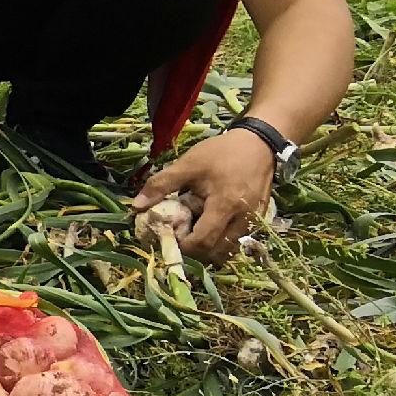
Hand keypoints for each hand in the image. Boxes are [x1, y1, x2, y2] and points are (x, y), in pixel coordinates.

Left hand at [134, 130, 277, 260]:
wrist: (259, 143)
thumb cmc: (221, 153)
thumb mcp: (188, 164)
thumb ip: (161, 185)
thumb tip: (136, 207)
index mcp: (225, 207)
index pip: (203, 242)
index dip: (184, 246)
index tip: (170, 237)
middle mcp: (243, 220)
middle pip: (217, 252)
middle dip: (196, 250)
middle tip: (180, 236)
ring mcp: (254, 221)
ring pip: (230, 248)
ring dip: (211, 246)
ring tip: (195, 229)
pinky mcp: (259, 219)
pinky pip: (239, 239)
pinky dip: (223, 238)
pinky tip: (211, 222)